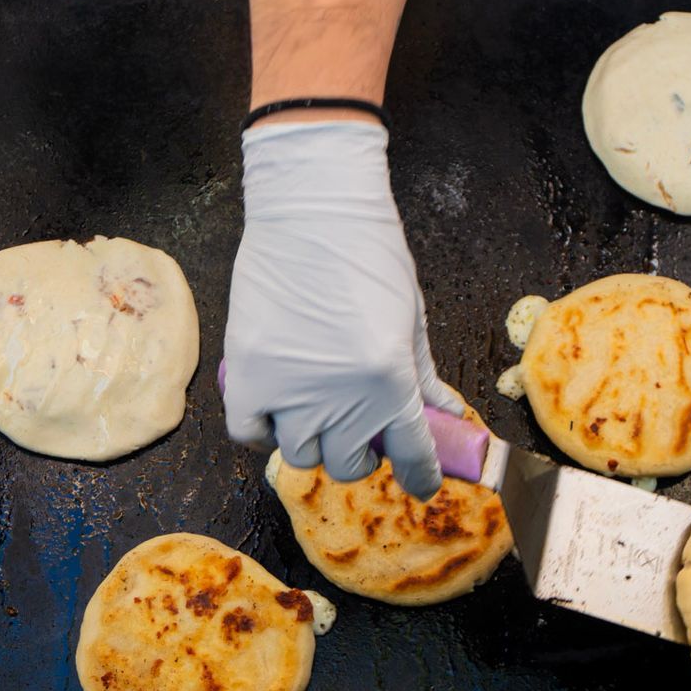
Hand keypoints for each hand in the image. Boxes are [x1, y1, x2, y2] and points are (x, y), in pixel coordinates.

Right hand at [223, 120, 462, 496]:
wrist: (312, 210)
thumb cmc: (369, 253)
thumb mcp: (411, 316)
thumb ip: (424, 374)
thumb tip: (444, 411)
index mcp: (391, 382)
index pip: (413, 459)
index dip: (419, 476)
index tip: (419, 479)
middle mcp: (342, 398)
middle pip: (350, 463)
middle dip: (361, 450)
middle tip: (361, 424)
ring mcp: (289, 390)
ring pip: (301, 454)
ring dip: (314, 440)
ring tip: (316, 410)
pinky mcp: (246, 374)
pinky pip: (248, 433)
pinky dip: (262, 429)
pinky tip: (276, 406)